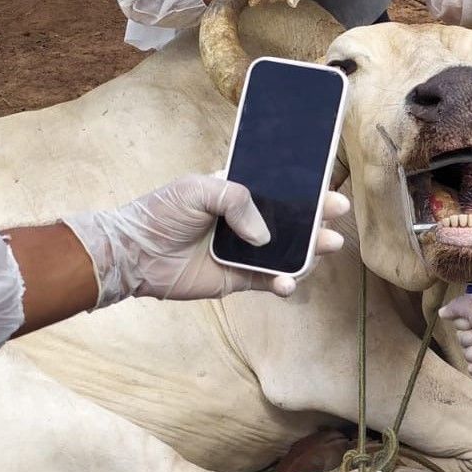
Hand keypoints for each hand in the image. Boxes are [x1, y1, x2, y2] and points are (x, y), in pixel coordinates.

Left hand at [63, 174, 349, 306]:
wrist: (134, 253)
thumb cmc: (161, 213)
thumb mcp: (199, 189)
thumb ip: (237, 200)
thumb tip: (263, 235)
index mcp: (239, 193)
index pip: (280, 189)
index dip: (307, 189)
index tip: (330, 188)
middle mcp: (247, 222)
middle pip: (293, 220)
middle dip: (318, 218)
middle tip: (337, 216)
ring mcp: (245, 252)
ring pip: (288, 251)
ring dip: (311, 251)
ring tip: (328, 245)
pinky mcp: (239, 279)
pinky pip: (270, 281)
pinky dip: (285, 283)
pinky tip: (289, 282)